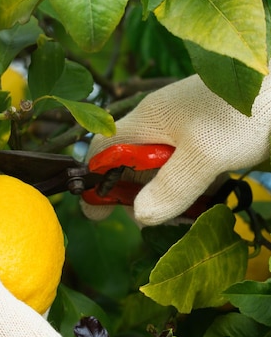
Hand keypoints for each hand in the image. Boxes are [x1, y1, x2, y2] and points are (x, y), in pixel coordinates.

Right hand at [82, 70, 270, 224]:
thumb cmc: (243, 114)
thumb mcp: (205, 154)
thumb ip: (171, 187)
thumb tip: (140, 217)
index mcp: (147, 120)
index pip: (103, 150)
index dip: (94, 181)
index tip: (99, 213)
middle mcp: (160, 126)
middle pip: (131, 166)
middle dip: (136, 198)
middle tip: (157, 222)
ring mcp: (184, 133)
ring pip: (161, 173)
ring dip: (168, 199)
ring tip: (187, 218)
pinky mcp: (207, 141)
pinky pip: (186, 171)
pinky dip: (190, 191)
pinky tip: (204, 204)